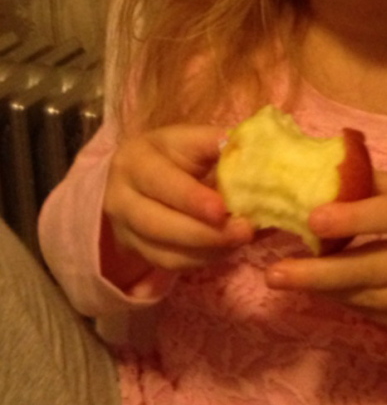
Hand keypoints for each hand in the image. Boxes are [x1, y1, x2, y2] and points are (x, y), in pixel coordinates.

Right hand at [102, 124, 253, 287]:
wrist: (145, 175)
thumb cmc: (176, 154)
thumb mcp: (191, 140)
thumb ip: (215, 143)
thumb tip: (248, 148)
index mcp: (134, 161)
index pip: (160, 182)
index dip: (191, 198)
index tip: (223, 209)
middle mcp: (121, 198)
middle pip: (158, 224)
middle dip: (205, 233)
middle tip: (244, 231)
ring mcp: (126, 231)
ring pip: (164, 252)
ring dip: (208, 250)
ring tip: (241, 239)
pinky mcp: (138, 252)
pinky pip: (171, 265)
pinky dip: (203, 260)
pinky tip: (228, 247)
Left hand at [265, 173, 386, 341]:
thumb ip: (379, 186)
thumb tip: (324, 173)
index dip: (356, 217)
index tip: (312, 219)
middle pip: (374, 268)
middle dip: (320, 273)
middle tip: (274, 273)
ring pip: (369, 297)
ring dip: (326, 288)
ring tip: (288, 277)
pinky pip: (377, 316)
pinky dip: (348, 302)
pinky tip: (327, 289)